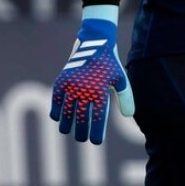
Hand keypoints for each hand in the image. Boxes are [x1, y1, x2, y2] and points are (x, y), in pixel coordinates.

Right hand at [49, 6, 134, 143]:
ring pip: (67, 111)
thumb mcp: (121, 79)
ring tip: (67, 131)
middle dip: (81, 131)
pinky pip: (57, 99)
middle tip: (82, 139)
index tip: (95, 142)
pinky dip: (56, 109)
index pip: (97, 118)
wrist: (94, 43)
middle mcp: (85, 89)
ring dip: (66, 123)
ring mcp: (72, 85)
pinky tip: (57, 117)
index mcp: (101, 91)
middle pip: (81, 117)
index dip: (96, 132)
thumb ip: (126, 98)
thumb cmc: (110, 64)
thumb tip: (128, 116)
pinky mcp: (62, 80)